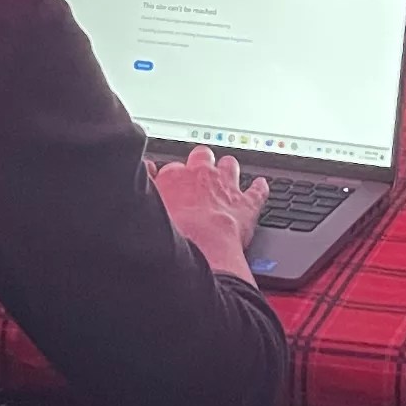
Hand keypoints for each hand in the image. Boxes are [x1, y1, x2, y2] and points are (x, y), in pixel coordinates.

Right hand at [153, 144, 269, 281]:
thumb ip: (146, 188)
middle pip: (202, 156)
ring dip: (228, 170)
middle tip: (199, 172)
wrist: (201, 248)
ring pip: (229, 165)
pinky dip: (259, 187)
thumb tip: (144, 173)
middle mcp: (202, 175)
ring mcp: (226, 186)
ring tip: (226, 173)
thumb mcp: (149, 208)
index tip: (171, 183)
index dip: (173, 177)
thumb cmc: (172, 234)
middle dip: (201, 161)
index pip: (172, 168)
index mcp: (175, 177)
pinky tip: (260, 185)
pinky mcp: (246, 204)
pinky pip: (257, 190)